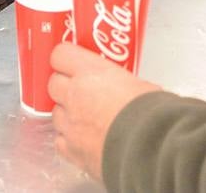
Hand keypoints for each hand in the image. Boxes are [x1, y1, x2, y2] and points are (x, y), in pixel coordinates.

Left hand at [49, 43, 159, 180]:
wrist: (150, 150)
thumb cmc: (152, 116)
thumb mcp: (142, 85)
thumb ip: (123, 83)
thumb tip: (129, 89)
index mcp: (92, 73)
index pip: (61, 54)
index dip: (66, 59)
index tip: (72, 62)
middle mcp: (75, 95)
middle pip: (53, 83)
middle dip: (65, 86)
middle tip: (81, 90)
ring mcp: (70, 124)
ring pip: (56, 113)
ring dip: (67, 114)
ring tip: (87, 119)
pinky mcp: (71, 150)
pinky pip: (60, 141)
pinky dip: (69, 140)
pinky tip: (85, 140)